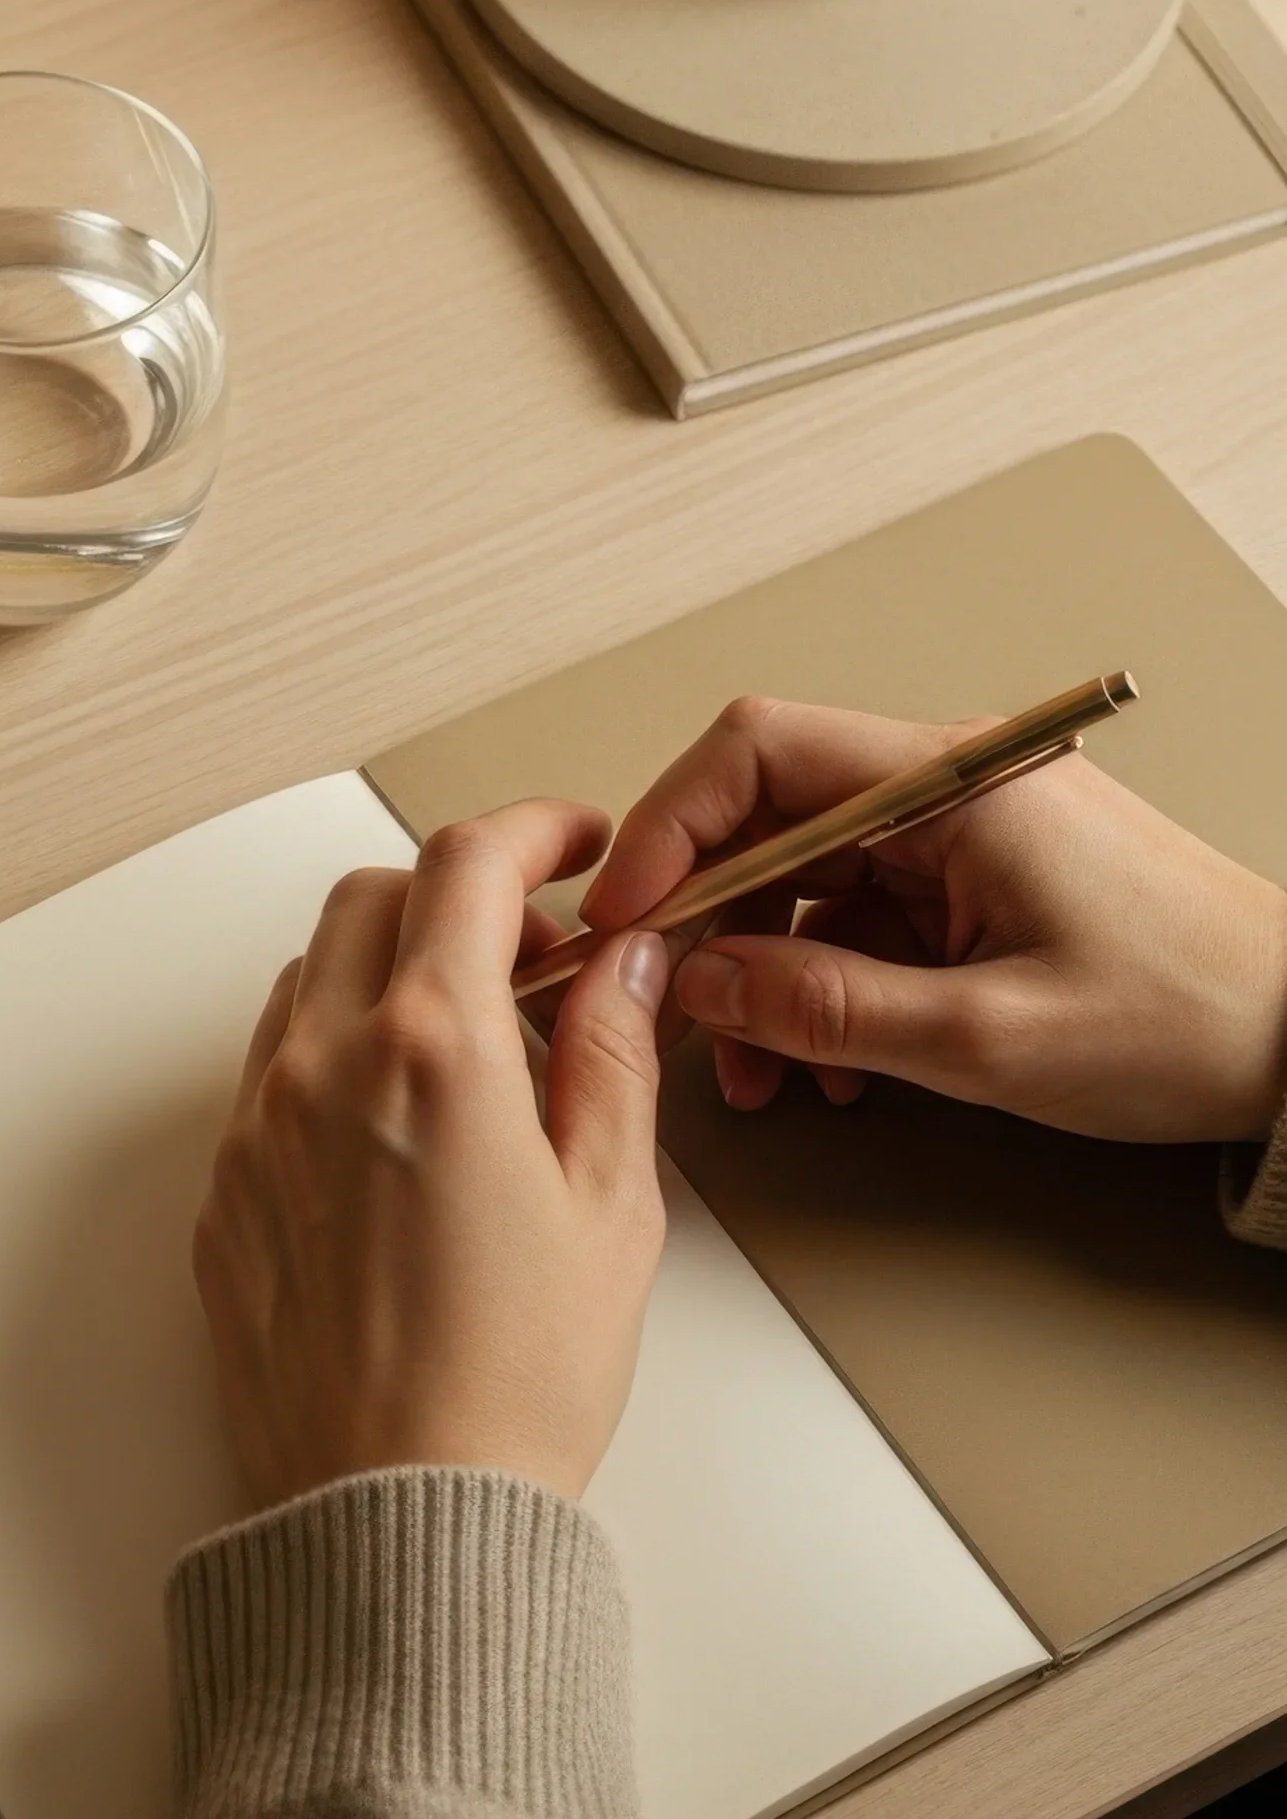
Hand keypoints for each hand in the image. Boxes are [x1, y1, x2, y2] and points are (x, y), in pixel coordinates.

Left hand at [192, 800, 671, 1510]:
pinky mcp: (224, 1194)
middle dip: (455, 895)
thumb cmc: (517, 1386)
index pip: (469, 864)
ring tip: (466, 1044)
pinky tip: (397, 1129)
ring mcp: (257, 1127)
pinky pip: (268, 1074)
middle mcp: (323, 1065)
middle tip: (532, 954)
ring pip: (308, 978)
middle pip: (372, 898)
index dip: (532, 832)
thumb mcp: (612, 1207)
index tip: (574, 847)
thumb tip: (624, 963)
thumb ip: (614, 1055)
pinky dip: (332, 1057)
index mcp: (430, 1049)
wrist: (401, 1523)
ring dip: (383, 972)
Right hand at [578, 694, 1286, 1143]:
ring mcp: (962, 835)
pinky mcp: (979, 883)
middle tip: (669, 1006)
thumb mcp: (993, 1039)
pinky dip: (823, 986)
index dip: (669, 825)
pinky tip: (828, 1064)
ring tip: (754, 1068)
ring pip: (806, 878)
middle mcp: (948, 787)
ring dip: (761, 971)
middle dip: (707, 919)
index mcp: (952, 782)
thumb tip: (707, 986)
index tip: (627, 914)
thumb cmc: (1192, 1016)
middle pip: (770, 816)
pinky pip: (860, 916)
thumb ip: (831, 1010)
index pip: (757, 750)